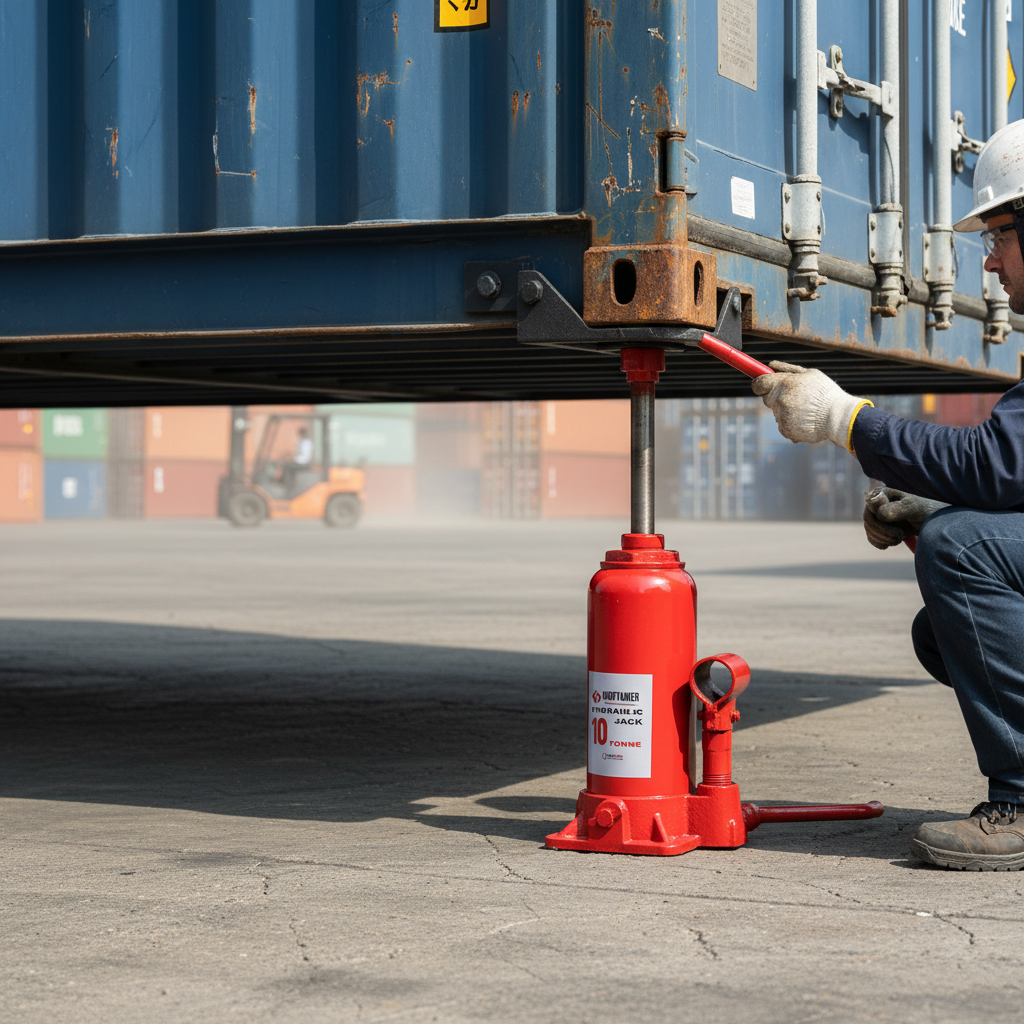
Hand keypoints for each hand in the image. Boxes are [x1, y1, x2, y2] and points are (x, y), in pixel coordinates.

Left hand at [752, 361, 867, 448]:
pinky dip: (791, 423)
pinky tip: (805, 420)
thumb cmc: (825, 393)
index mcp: (784, 383)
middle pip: (767, 398)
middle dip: (777, 397)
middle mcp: (779, 400)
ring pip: (776, 412)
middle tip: (796, 398)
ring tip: (806, 410)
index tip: (764, 385)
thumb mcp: (810, 374)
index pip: (758, 384)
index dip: (761, 384)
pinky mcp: (785, 430)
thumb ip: (787, 369)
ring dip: (786, 411)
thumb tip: (770, 365)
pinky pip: (783, 425)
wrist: (838, 417)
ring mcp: (781, 416)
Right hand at [863, 487, 949, 549]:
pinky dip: (881, 543)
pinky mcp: (880, 526)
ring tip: (901, 538)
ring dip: (884, 539)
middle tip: (900, 536)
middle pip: (869, 523)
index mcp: (881, 494)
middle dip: (883, 533)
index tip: (899, 530)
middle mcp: (877, 504)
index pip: (869, 512)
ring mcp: (877, 515)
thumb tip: (879, 514)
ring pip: (870, 531)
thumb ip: (897, 509)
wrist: (936, 522)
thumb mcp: (913, 509)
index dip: (880, 524)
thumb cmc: (927, 512)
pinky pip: (872, 537)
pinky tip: (894, 542)